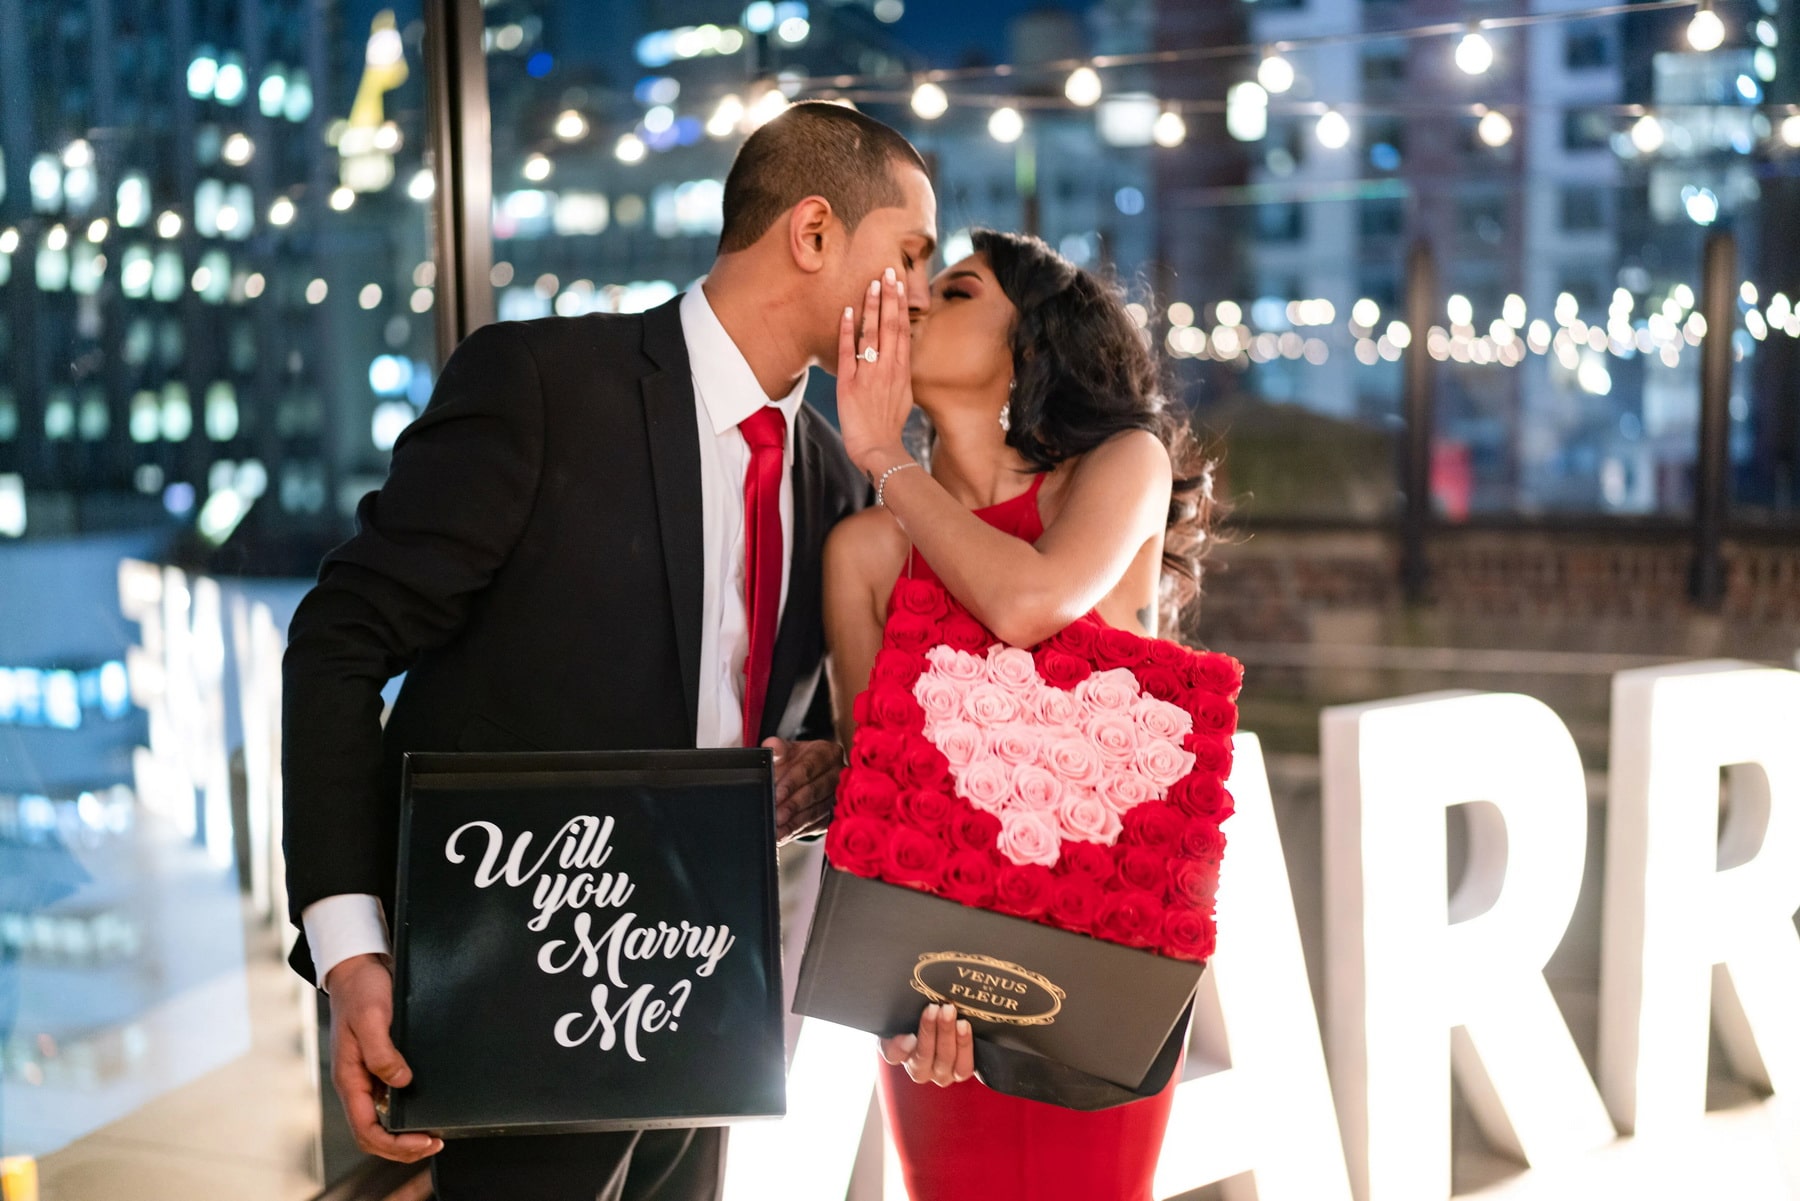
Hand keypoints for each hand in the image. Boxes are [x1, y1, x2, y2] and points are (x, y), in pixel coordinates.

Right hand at [325, 953, 441, 1162]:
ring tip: (434, 1134)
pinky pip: (391, 1100)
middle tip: (435, 1143)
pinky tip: (428, 1108)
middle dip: (403, 1146)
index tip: (423, 1141)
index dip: (394, 1143)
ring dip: (405, 1133)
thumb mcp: (371, 1018)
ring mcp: (368, 1076)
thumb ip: (382, 1052)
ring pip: (383, 1119)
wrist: (360, 968)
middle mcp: (358, 1082)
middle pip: (374, 1132)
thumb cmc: (361, 990)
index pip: (366, 1128)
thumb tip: (401, 1081)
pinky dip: (407, 1112)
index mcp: (350, 1078)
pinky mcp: (381, 1065)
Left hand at [765, 736, 842, 843]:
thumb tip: (771, 746)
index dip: (791, 782)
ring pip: (816, 811)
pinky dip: (797, 831)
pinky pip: (816, 825)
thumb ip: (778, 749)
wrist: (807, 775)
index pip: (809, 767)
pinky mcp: (834, 815)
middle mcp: (838, 774)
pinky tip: (784, 835)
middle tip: (776, 816)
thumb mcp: (787, 751)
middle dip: (792, 805)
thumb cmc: (797, 761)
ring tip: (777, 830)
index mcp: (828, 753)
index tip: (777, 794)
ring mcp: (839, 796)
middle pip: (814, 791)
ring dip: (794, 822)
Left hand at [836, 267, 914, 476]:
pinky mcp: (850, 385)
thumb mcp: (903, 397)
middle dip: (890, 297)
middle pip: (891, 325)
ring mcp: (869, 375)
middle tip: (888, 271)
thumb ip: (899, 374)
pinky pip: (848, 353)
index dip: (901, 305)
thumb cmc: (889, 427)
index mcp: (901, 371)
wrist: (879, 451)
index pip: (903, 330)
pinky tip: (848, 312)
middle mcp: (888, 369)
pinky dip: (848, 332)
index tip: (899, 283)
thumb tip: (898, 357)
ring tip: (871, 284)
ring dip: (872, 307)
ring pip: (872, 334)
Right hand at [879, 1003, 973, 1085]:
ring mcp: (939, 1073)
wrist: (946, 1019)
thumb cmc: (922, 1013)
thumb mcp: (906, 1010)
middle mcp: (918, 1069)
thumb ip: (900, 1013)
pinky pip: (962, 1066)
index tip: (908, 1035)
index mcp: (898, 1052)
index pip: (893, 1054)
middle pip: (922, 1057)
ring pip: (944, 1060)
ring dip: (947, 1034)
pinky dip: (964, 1046)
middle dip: (929, 1031)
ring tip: (950, 1013)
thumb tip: (899, 1010)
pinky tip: (964, 1026)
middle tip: (934, 1008)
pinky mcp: (959, 1072)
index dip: (899, 1048)